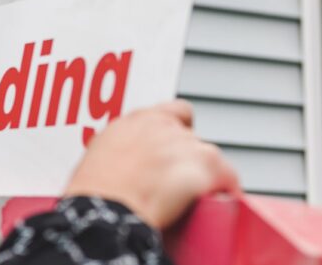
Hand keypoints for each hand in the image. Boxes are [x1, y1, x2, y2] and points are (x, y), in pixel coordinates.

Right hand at [64, 100, 240, 229]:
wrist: (105, 211)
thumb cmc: (94, 195)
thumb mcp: (99, 159)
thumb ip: (122, 150)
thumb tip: (129, 166)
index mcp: (134, 122)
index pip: (174, 112)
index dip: (180, 130)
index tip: (177, 148)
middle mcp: (161, 125)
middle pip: (191, 138)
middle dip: (187, 159)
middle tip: (177, 184)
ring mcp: (184, 143)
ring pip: (209, 156)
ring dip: (205, 174)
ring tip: (192, 197)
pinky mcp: (204, 164)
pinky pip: (227, 175)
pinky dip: (226, 187)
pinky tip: (219, 200)